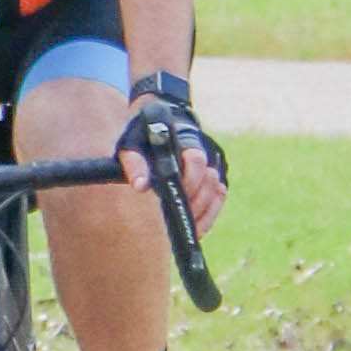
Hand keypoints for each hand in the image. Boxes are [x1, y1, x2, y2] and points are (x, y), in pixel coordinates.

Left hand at [128, 69, 227, 225]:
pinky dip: (210, 213)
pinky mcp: (213, 177)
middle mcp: (203, 152)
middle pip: (209, 180)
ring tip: (187, 227)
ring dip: (204, 211)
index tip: (175, 197)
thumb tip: (140, 186)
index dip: (188, 181)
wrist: (156, 123)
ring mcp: (211, 165)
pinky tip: (196, 227)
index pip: (195, 160)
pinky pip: (219, 197)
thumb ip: (135, 164)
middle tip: (180, 219)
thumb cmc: (141, 136)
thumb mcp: (131, 146)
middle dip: (195, 202)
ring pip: (217, 191)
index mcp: (184, 141)